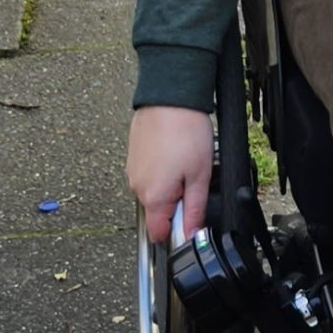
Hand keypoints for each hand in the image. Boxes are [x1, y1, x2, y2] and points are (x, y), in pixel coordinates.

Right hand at [127, 104, 213, 247]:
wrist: (169, 97)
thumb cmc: (185, 131)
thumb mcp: (200, 175)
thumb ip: (194, 210)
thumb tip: (191, 236)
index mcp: (153, 197)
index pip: (158, 234)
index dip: (176, 231)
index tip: (189, 218)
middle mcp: (137, 187)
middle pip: (157, 211)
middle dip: (175, 203)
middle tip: (192, 179)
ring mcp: (132, 170)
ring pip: (153, 191)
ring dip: (169, 184)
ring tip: (184, 160)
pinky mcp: (133, 156)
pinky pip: (148, 173)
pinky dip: (161, 169)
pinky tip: (174, 151)